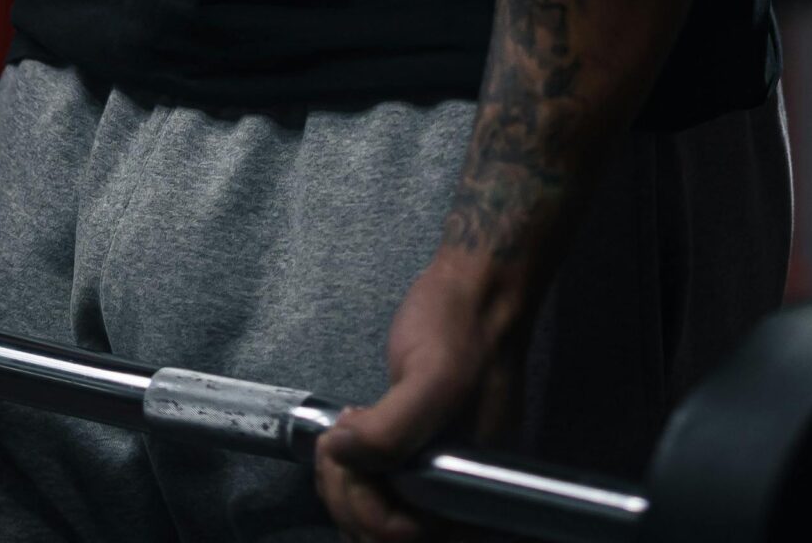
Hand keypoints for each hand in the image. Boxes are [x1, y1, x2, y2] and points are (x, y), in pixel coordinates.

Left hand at [314, 255, 527, 542]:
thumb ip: (391, 429)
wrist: (477, 293)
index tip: (346, 460)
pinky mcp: (417, 460)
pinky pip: (377, 491)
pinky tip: (347, 437)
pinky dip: (350, 473)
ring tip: (338, 436)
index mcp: (470, 499)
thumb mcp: (434, 378)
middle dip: (347, 494)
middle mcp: (456, 501)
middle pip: (383, 536)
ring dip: (343, 484)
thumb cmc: (463, 331)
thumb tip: (340, 454)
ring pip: (373, 517)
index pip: (404, 539)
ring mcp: (435, 481)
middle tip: (334, 443)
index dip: (364, 509)